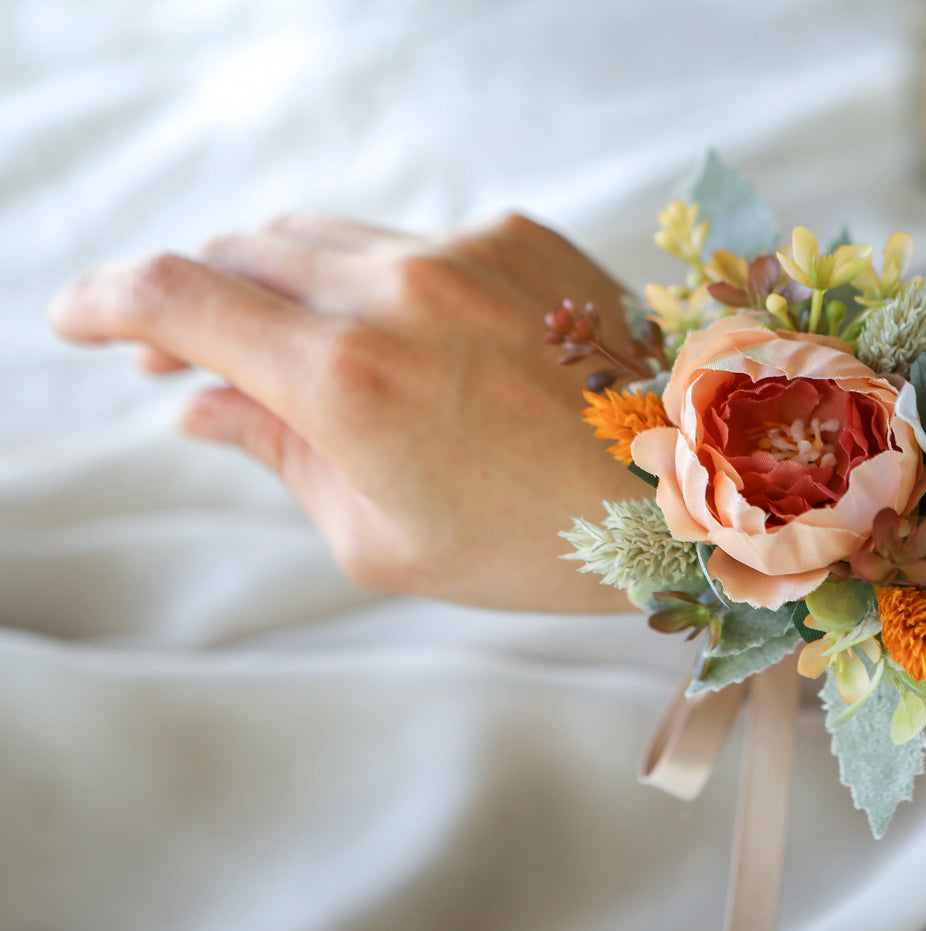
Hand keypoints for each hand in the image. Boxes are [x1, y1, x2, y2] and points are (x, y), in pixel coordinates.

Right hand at [49, 213, 642, 610]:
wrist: (690, 492)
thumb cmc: (537, 542)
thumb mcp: (382, 534)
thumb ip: (276, 451)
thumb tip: (194, 401)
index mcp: (347, 377)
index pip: (178, 296)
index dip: (104, 300)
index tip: (76, 319)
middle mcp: (397, 288)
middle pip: (241, 253)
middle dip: (194, 299)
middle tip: (179, 355)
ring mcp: (462, 248)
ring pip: (321, 236)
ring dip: (280, 283)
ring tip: (285, 346)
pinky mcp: (517, 234)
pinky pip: (409, 240)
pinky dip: (376, 282)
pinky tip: (405, 340)